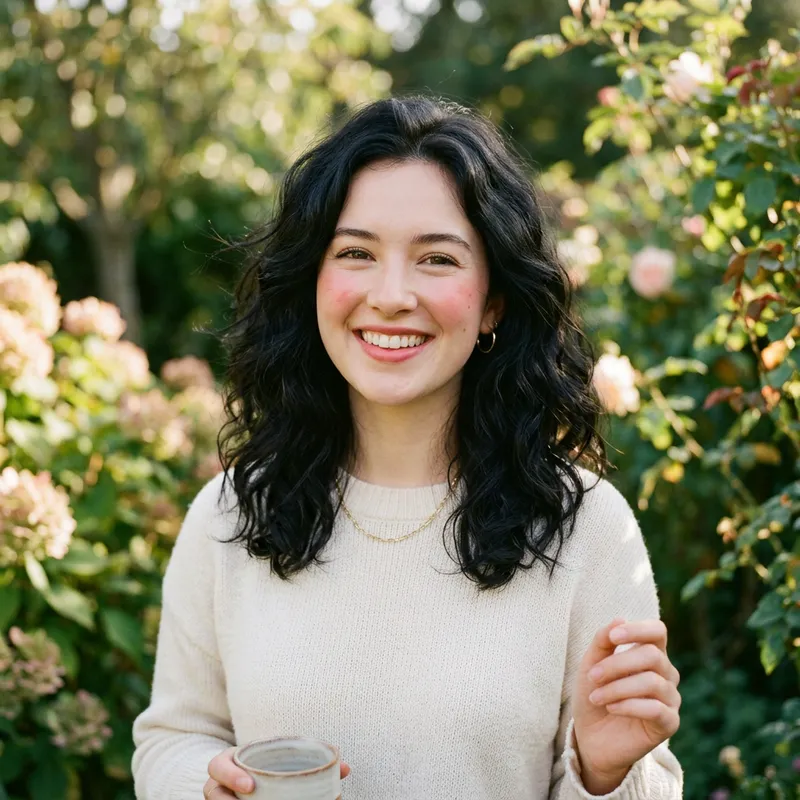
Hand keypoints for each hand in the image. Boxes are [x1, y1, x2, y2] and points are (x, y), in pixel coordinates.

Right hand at [204, 747, 350, 797]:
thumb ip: (311, 758)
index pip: (219, 765)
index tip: (251, 786)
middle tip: (251, 796)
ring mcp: (223, 797)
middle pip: (212, 790)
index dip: (230, 775)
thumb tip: (344, 768)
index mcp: (234, 759)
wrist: (256, 771)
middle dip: (224, 798)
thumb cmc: (272, 762)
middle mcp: (222, 781)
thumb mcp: (285, 755)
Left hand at [571, 618, 680, 794]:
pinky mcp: (670, 723)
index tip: (613, 638)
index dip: (638, 630)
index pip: (658, 630)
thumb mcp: (591, 664)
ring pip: (652, 682)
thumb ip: (603, 642)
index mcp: (650, 654)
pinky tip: (611, 708)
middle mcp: (666, 673)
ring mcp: (671, 699)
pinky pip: (656, 708)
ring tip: (596, 696)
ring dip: (617, 687)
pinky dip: (628, 705)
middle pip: (652, 655)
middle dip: (617, 664)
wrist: (591, 737)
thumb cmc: (594, 694)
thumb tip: (619, 619)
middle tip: (592, 676)